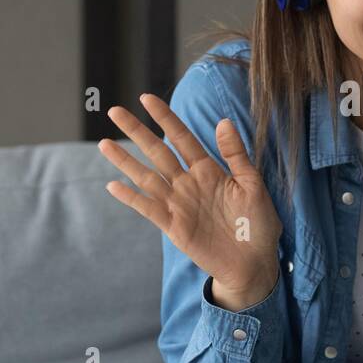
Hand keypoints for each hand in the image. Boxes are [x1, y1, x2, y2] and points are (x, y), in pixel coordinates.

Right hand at [99, 94, 281, 308]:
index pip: (182, 138)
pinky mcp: (174, 227)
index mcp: (209, 170)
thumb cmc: (258, 224)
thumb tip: (223, 121)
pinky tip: (114, 185)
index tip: (146, 99)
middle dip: (137, 131)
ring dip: (125, 161)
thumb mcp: (252, 184)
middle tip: (115, 111)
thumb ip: (236, 155)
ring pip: (147, 177)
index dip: (165, 118)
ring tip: (104, 143)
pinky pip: (149, 209)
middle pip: (158, 152)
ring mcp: (179, 204)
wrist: (254, 263)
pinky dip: (131, 197)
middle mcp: (189, 183)